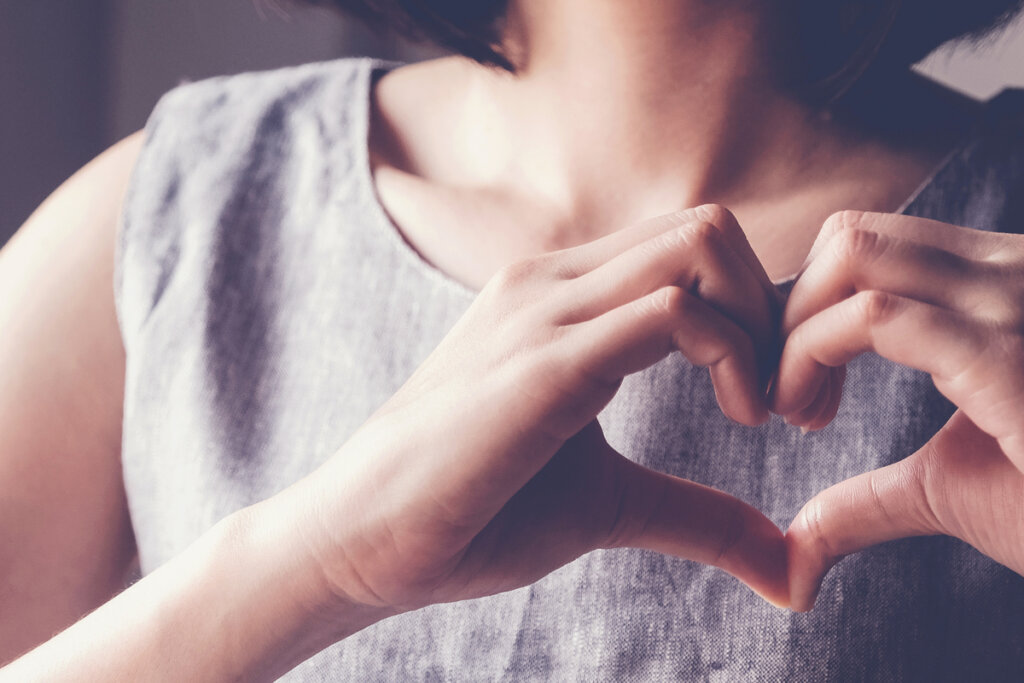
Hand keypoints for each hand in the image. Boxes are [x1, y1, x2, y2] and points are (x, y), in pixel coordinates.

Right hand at [285, 205, 789, 620]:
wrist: (363, 539)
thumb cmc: (474, 511)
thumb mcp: (611, 504)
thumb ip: (698, 513)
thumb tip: (790, 566)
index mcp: (561, 298)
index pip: (689, 248)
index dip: (757, 312)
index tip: (776, 397)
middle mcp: (552, 282)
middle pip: (708, 226)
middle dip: (775, 307)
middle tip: (787, 400)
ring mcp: (545, 310)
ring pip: (699, 244)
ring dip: (763, 324)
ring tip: (762, 411)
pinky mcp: (544, 361)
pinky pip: (672, 312)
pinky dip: (733, 354)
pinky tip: (739, 417)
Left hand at [772, 210, 1023, 610]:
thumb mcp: (946, 490)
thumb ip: (865, 500)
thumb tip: (796, 552)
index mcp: (1001, 290)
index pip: (869, 245)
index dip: (808, 306)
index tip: (800, 386)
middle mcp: (1012, 276)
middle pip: (850, 237)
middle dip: (790, 310)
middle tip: (790, 396)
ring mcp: (1015, 305)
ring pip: (854, 257)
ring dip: (794, 331)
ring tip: (799, 408)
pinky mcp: (1008, 357)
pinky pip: (876, 317)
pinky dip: (810, 354)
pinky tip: (809, 413)